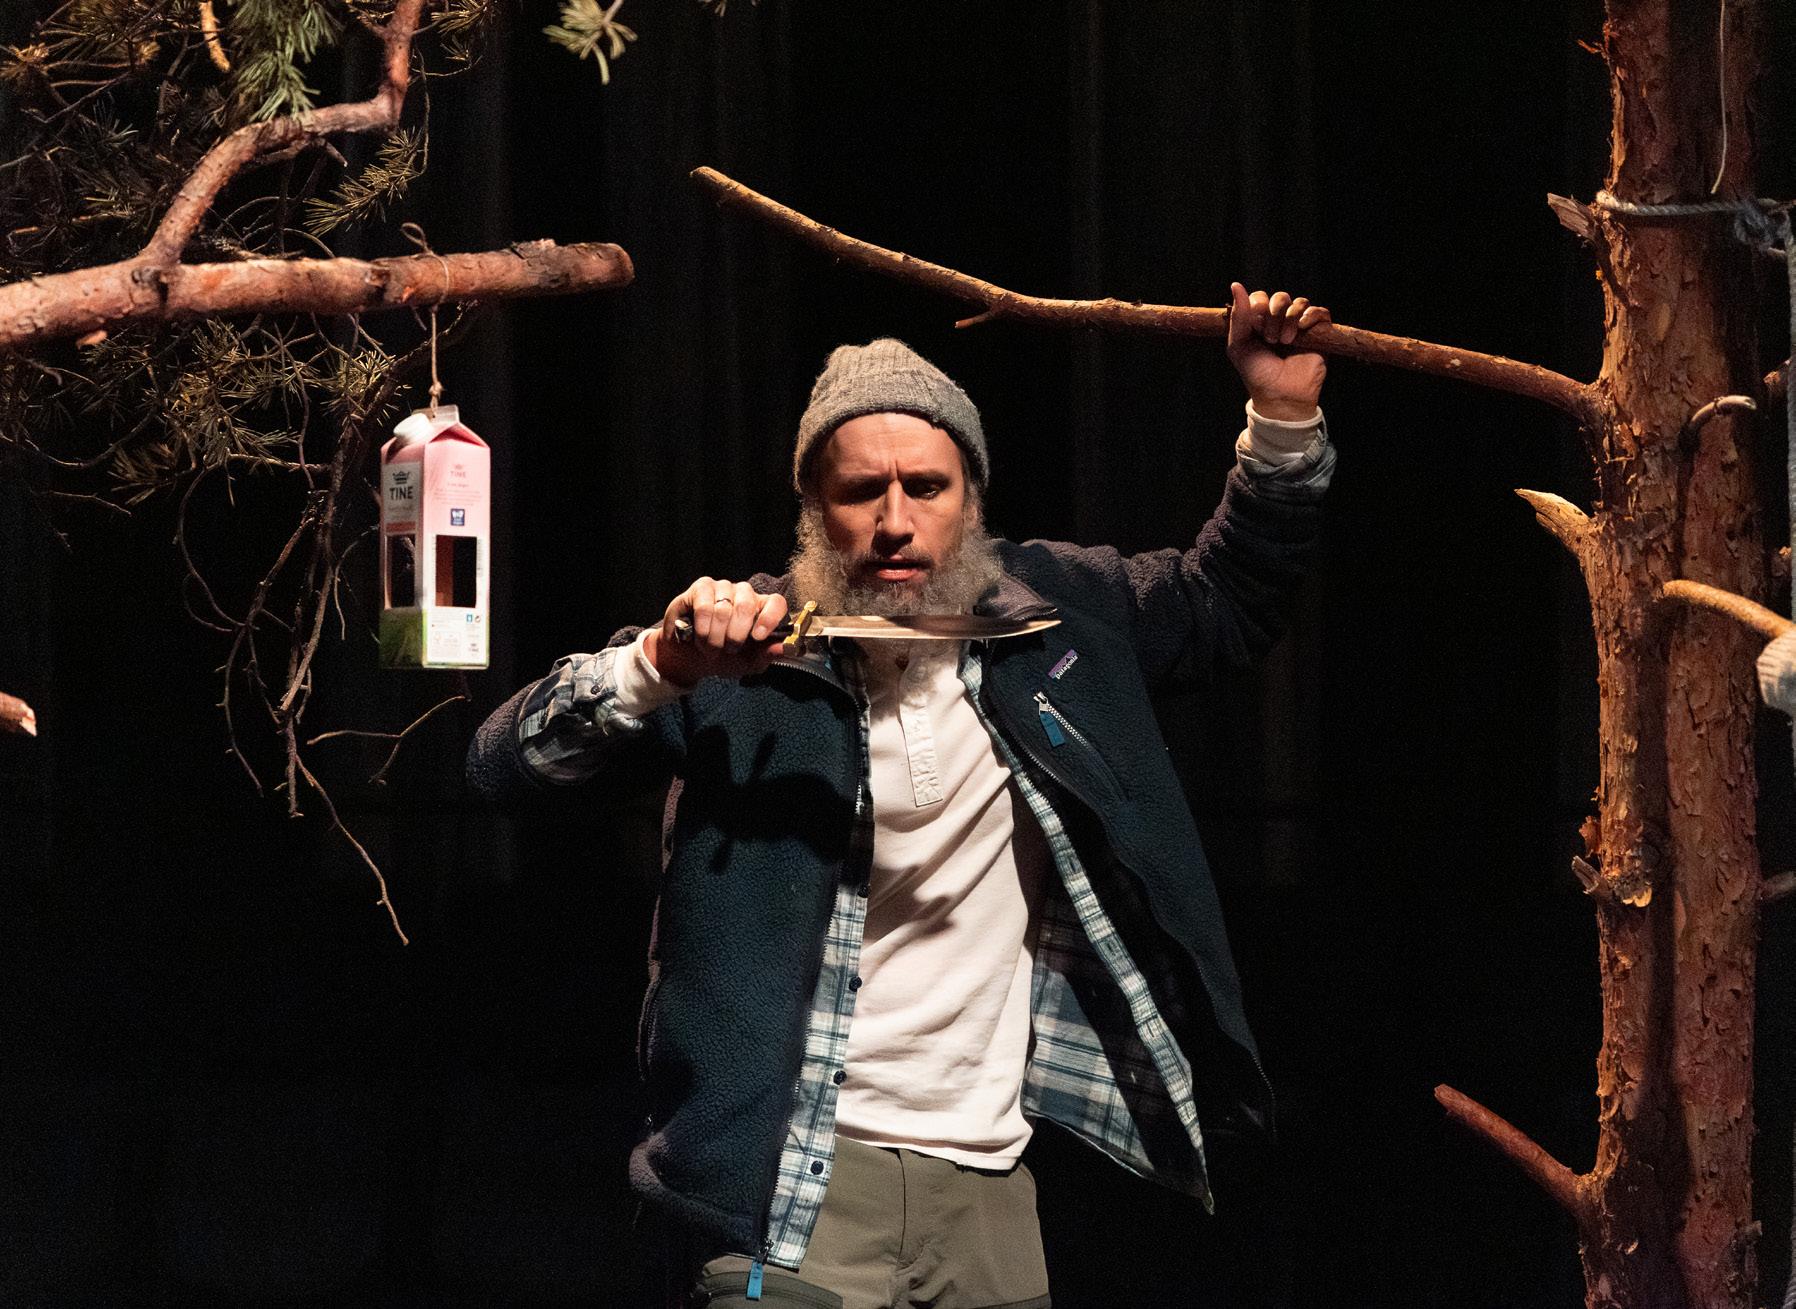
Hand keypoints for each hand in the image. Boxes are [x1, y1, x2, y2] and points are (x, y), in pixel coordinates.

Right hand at [644, 577, 789, 688]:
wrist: (692, 659)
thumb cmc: (723, 658)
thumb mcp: (748, 663)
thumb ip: (766, 655)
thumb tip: (784, 647)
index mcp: (761, 609)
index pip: (776, 602)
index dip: (769, 618)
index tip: (757, 637)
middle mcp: (744, 593)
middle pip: (746, 606)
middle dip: (735, 636)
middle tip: (728, 650)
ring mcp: (722, 588)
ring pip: (723, 609)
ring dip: (715, 637)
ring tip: (711, 647)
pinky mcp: (701, 588)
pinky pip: (704, 607)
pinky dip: (702, 628)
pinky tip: (698, 635)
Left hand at [1225, 282, 1330, 420]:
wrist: (1280, 395)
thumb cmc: (1257, 373)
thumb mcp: (1239, 345)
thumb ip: (1238, 316)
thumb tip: (1236, 284)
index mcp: (1260, 322)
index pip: (1260, 297)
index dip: (1258, 306)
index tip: (1256, 327)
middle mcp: (1280, 321)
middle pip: (1280, 297)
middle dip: (1274, 315)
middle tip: (1271, 339)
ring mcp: (1300, 326)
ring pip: (1300, 303)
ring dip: (1291, 318)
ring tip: (1286, 341)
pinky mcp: (1319, 333)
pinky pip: (1320, 311)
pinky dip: (1311, 316)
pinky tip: (1303, 329)